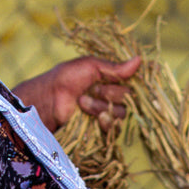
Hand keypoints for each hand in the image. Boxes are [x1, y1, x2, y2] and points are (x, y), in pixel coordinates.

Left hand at [14, 54, 140, 131]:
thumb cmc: (66, 78)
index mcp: (109, 79)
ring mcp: (105, 113)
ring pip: (120, 113)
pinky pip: (114, 128)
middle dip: (109, 93)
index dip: (126, 81)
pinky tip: (95, 118)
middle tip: (92, 89)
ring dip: (101, 107)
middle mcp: (110, 95)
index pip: (130, 81)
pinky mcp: (100, 129)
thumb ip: (115, 68)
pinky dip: (105, 122)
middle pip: (127, 97)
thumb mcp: (90, 66)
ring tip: (82, 103)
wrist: (48, 101)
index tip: (115, 79)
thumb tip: (140, 60)